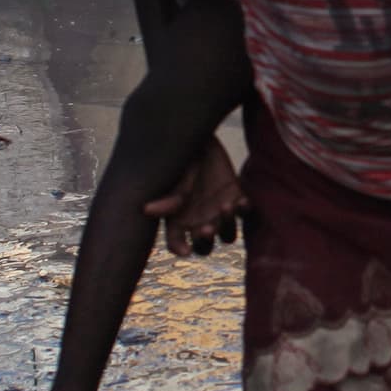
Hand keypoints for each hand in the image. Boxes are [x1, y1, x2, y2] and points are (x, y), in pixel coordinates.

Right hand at [143, 140, 245, 255]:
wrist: (198, 141)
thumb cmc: (180, 162)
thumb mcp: (173, 179)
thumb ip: (168, 198)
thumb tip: (147, 210)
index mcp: (178, 221)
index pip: (177, 244)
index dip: (180, 249)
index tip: (185, 250)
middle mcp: (199, 223)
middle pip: (205, 246)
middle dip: (206, 241)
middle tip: (206, 228)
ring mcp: (219, 214)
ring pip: (227, 235)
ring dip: (227, 225)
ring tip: (224, 206)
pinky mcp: (237, 198)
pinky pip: (244, 212)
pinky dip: (243, 209)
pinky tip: (240, 201)